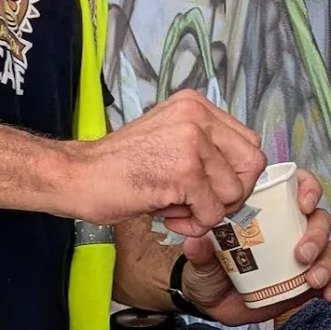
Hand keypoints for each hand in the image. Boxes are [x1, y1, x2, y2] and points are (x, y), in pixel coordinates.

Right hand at [63, 90, 266, 232]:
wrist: (78, 176)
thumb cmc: (120, 166)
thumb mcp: (170, 138)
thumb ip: (205, 148)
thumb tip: (241, 178)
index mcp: (196, 105)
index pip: (248, 143)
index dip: (236, 175)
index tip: (211, 189)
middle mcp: (198, 116)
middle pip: (252, 164)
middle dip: (231, 194)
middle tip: (201, 204)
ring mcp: (193, 142)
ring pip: (234, 192)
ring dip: (207, 211)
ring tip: (175, 207)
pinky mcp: (185, 171)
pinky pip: (212, 212)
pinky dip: (192, 224)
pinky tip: (166, 216)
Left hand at [179, 169, 330, 324]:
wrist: (211, 302)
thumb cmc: (208, 268)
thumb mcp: (201, 260)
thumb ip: (201, 252)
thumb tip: (197, 242)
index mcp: (268, 212)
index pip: (297, 187)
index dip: (308, 189)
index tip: (303, 204)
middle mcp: (290, 230)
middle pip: (319, 219)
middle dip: (317, 234)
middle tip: (301, 255)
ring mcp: (302, 257)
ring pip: (329, 249)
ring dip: (326, 262)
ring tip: (312, 280)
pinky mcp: (306, 283)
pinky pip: (330, 282)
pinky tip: (330, 296)